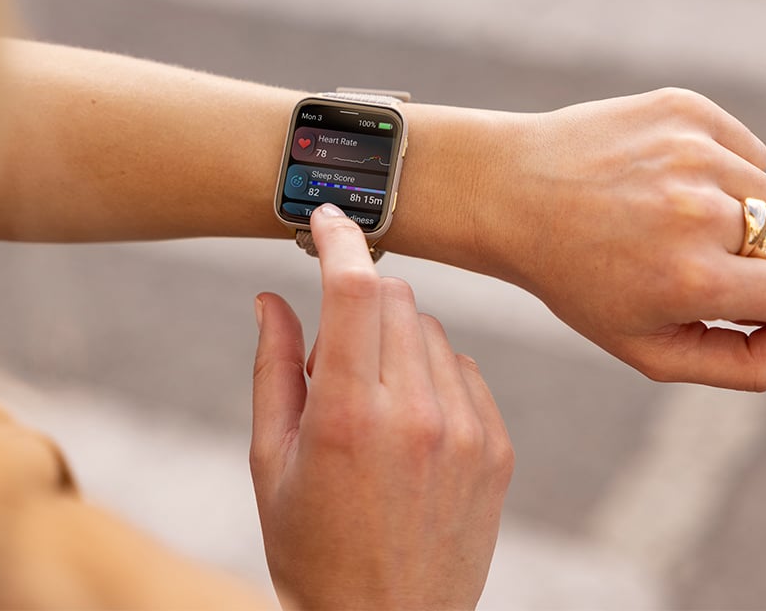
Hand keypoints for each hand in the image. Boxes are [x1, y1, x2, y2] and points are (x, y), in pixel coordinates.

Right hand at [250, 205, 512, 610]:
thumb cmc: (310, 547)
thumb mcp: (269, 462)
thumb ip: (274, 369)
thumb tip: (270, 298)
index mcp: (349, 417)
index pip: (355, 290)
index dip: (339, 239)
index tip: (327, 218)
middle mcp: (417, 416)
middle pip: (395, 297)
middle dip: (357, 300)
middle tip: (331, 360)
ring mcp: (466, 431)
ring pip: (429, 329)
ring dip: (393, 339)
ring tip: (369, 405)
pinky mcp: (496, 447)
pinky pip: (462, 369)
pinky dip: (430, 373)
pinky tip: (408, 424)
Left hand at [476, 88, 765, 390]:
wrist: (508, 194)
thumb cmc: (578, 281)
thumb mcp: (647, 349)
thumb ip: (747, 364)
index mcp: (693, 281)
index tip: (734, 299)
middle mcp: (698, 212)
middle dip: (753, 261)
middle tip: (679, 258)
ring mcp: (692, 153)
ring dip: (735, 213)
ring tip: (663, 219)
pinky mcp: (684, 109)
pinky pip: (747, 150)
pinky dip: (719, 169)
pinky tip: (660, 180)